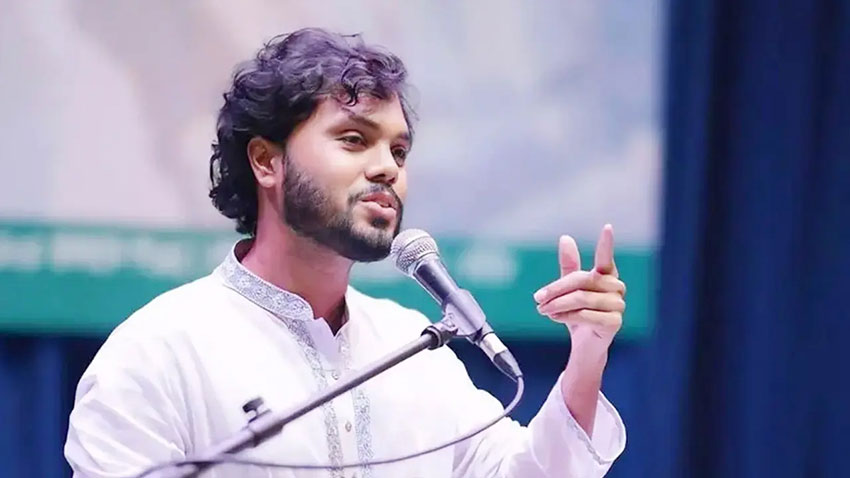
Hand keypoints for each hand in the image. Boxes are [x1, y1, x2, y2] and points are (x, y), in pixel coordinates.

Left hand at [533, 224, 624, 346]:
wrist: (585, 345)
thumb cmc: (578, 313)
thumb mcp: (569, 288)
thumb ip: (569, 265)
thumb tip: (566, 238)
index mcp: (606, 275)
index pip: (606, 257)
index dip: (606, 244)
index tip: (607, 227)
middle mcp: (616, 288)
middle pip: (582, 281)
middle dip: (557, 289)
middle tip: (537, 298)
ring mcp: (618, 305)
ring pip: (582, 299)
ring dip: (558, 305)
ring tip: (543, 310)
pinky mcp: (614, 323)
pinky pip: (587, 315)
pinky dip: (567, 316)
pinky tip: (556, 318)